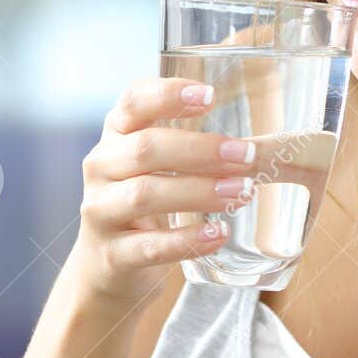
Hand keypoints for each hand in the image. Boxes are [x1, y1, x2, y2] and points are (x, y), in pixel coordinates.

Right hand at [70, 76, 259, 303]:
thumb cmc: (141, 200)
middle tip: (247, 155)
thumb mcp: (150, 163)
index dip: (168, 95)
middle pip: (145, 148)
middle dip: (200, 150)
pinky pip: (151, 246)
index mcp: (115, 134)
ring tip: (242, 192)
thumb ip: (186, 142)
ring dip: (199, 191)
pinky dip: (189, 240)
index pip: (133, 101)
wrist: (105, 262)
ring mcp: (100, 212)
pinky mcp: (111, 254)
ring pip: (146, 194)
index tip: (210, 95)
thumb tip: (257, 139)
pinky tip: (220, 233)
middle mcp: (101, 167)